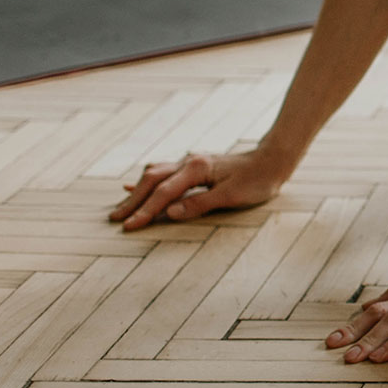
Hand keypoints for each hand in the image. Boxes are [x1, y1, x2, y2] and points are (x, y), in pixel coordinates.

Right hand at [111, 147, 292, 230]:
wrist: (272, 160)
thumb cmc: (257, 180)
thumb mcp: (232, 197)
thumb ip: (200, 204)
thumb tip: (169, 213)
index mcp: (197, 169)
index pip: (164, 193)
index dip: (145, 211)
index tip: (129, 226)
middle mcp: (189, 162)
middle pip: (152, 181)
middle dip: (133, 201)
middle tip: (115, 219)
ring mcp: (190, 162)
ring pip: (155, 175)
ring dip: (137, 191)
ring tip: (122, 207)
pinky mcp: (194, 167)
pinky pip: (164, 173)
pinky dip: (147, 182)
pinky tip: (134, 186)